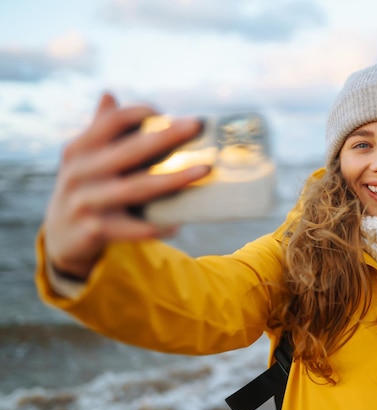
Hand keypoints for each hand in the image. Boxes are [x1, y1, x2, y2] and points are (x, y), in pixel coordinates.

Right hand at [43, 93, 209, 278]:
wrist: (59, 237)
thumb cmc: (85, 187)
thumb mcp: (85, 159)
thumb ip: (99, 130)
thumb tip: (109, 94)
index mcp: (80, 148)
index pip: (114, 121)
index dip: (142, 113)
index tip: (170, 113)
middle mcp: (79, 172)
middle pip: (131, 150)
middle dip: (168, 136)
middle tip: (197, 126)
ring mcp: (86, 201)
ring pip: (139, 188)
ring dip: (175, 179)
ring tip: (205, 170)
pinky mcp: (95, 230)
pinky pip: (135, 227)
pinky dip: (159, 224)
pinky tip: (179, 222)